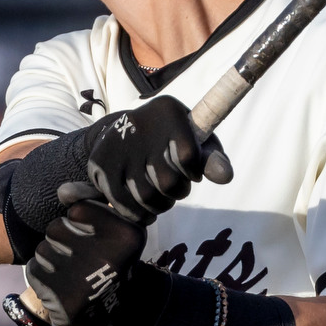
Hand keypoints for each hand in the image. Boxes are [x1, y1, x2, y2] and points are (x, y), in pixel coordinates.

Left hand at [25, 190, 149, 325]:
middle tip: (81, 258)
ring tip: (71, 272)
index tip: (94, 238)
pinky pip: (34, 270)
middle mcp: (108, 260)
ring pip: (43, 249)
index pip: (77, 209)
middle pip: (55, 228)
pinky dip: (42, 276)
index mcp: (127, 236)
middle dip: (62, 240)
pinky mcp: (63, 303)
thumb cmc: (108, 257)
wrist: (114, 308)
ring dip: (50, 258)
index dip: (80, 222)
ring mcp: (85, 284)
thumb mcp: (112, 223)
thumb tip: (64, 191)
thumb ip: (89, 198)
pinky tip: (61, 285)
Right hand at [83, 95, 228, 224]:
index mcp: (168, 111)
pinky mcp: (99, 165)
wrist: (122, 132)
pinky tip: (145, 209)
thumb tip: (225, 177)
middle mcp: (139, 123)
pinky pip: (124, 204)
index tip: (191, 172)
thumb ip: (212, 158)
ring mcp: (116, 146)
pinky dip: (139, 214)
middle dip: (177, 192)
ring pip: (147, 196)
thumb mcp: (194, 141)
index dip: (193, 173)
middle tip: (175, 187)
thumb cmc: (169, 140)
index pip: (189, 156)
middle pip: (169, 181)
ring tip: (161, 198)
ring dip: (160, 206)